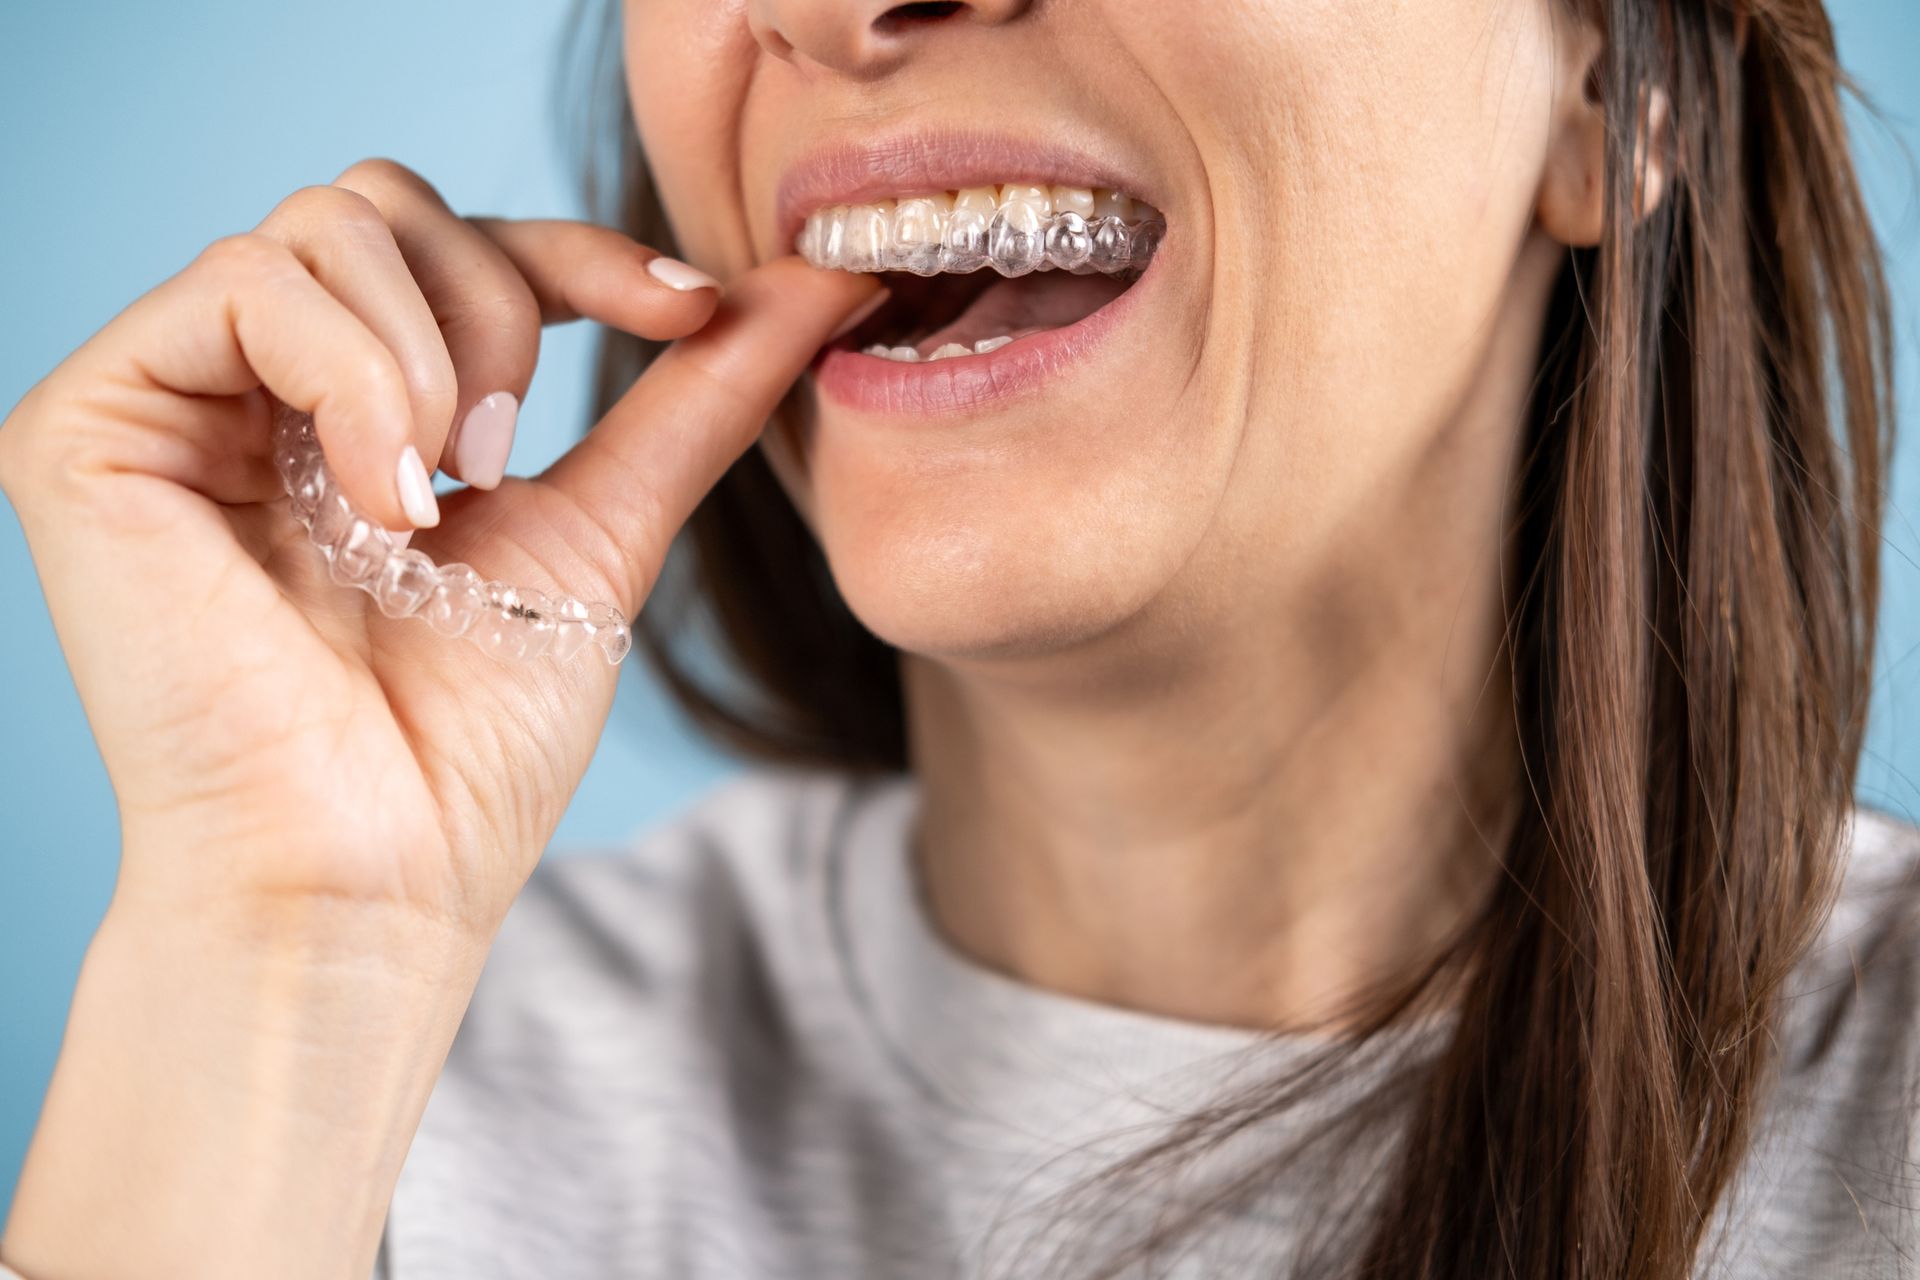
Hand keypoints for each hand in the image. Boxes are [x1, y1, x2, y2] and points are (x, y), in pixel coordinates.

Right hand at [0, 157, 877, 940]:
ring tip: (435, 504)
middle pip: (384, 202)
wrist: (381, 867)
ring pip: (322, 227)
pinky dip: (353, 381)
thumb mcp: (604, 526)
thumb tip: (822, 283)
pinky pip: (241, 287)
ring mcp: (166, 403)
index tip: (690, 310)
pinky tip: (377, 506)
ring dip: (432, 362)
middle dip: (498, 309)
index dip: (581, 252)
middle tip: (502, 466)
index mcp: (352, 409)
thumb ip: (697, 395)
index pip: (459, 243)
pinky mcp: (88, 426)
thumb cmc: (472, 739)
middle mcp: (250, 391)